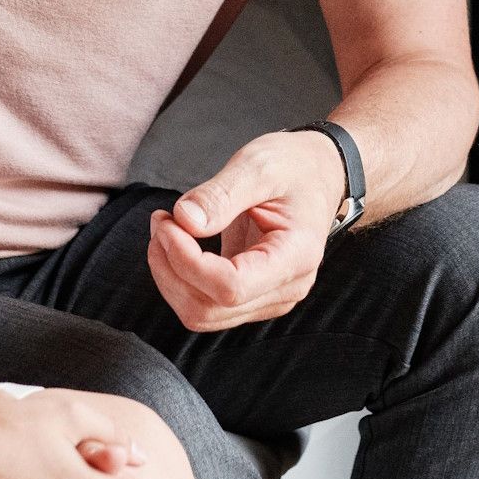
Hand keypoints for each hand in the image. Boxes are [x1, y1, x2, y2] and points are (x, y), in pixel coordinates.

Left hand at [148, 130, 347, 332]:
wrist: (316, 174)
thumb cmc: (294, 167)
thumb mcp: (259, 165)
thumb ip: (221, 194)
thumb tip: (184, 221)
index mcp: (295, 256)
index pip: (231, 287)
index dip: (188, 261)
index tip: (168, 223)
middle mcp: (286, 288)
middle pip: (209, 308)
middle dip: (171, 267)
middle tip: (162, 221)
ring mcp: (268, 297)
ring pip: (201, 313)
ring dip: (170, 275)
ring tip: (165, 229)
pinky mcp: (251, 295)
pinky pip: (204, 304)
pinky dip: (179, 277)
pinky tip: (177, 243)